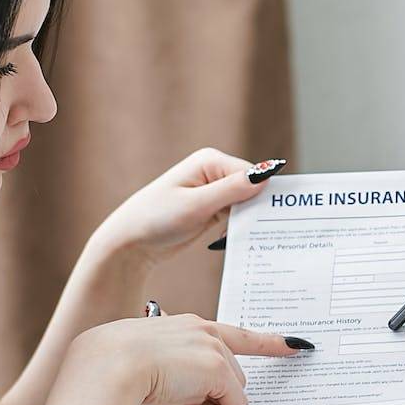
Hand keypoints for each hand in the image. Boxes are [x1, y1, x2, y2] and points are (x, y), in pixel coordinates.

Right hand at [77, 314, 304, 404]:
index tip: (297, 345)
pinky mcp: (217, 370)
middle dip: (210, 401)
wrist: (108, 365)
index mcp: (188, 325)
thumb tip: (190, 403)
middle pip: (229, 376)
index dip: (268, 342)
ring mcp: (212, 349)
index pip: (236, 335)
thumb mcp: (149, 364)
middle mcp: (204, 330)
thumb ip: (176, 374)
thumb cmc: (116, 366)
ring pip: (231, 391)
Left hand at [90, 148, 277, 266]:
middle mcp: (213, 172)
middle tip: (270, 233)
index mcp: (210, 161)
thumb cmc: (156, 219)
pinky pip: (235, 216)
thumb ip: (232, 190)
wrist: (130, 243)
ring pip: (246, 204)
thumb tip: (266, 173)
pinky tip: (237, 241)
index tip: (274, 219)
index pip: (252, 174)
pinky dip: (239, 228)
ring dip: (249, 221)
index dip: (264, 195)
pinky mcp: (210, 210)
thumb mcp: (197, 205)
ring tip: (253, 239)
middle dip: (258, 209)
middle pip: (252, 188)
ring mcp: (212, 191)